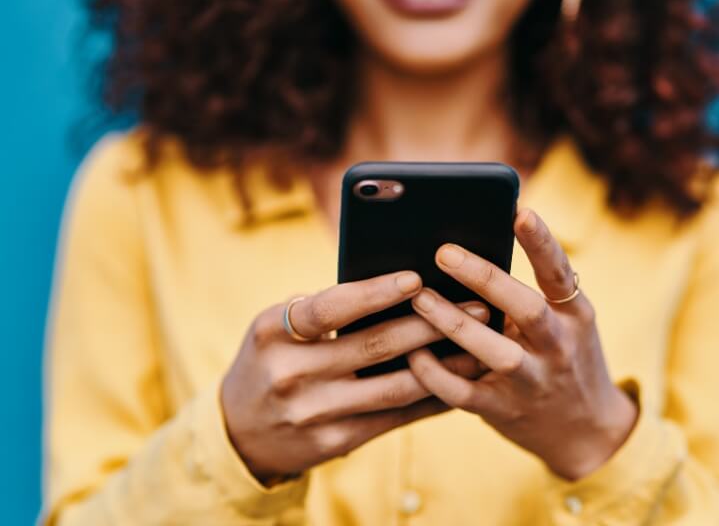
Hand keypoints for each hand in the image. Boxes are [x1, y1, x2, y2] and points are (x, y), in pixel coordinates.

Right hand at [221, 271, 488, 482]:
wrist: (239, 432)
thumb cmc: (270, 360)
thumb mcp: (275, 328)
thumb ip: (320, 309)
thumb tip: (396, 286)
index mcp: (273, 333)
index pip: (328, 307)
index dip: (374, 292)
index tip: (416, 277)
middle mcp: (291, 373)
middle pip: (373, 345)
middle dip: (430, 323)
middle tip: (476, 304)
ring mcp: (314, 412)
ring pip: (393, 386)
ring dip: (444, 364)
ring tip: (479, 343)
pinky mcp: (335, 441)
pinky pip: (394, 417)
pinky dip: (430, 398)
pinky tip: (458, 380)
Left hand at [406, 209, 638, 480]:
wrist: (585, 429)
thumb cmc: (562, 355)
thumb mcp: (566, 321)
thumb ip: (532, 291)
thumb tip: (474, 245)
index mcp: (573, 314)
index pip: (559, 273)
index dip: (541, 243)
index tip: (521, 212)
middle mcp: (557, 346)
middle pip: (524, 308)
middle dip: (484, 278)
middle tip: (443, 252)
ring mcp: (532, 381)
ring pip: (493, 351)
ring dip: (453, 323)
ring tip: (419, 297)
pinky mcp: (504, 410)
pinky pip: (463, 392)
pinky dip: (435, 374)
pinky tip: (412, 353)